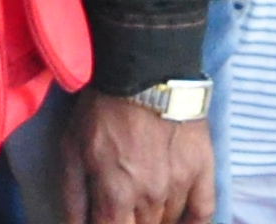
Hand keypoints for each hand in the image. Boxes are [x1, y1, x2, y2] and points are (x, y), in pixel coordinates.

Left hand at [60, 92, 212, 223]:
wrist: (145, 67)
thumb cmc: (102, 108)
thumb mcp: (72, 149)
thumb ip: (74, 197)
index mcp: (116, 195)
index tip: (107, 216)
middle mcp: (150, 197)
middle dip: (129, 220)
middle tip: (124, 202)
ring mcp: (180, 184)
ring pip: (168, 222)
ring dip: (154, 219)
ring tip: (143, 201)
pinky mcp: (202, 168)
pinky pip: (203, 211)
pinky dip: (193, 223)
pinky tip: (182, 221)